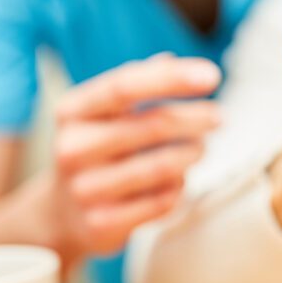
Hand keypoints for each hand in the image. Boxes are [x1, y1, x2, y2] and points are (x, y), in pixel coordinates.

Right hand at [50, 53, 219, 269]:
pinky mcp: (101, 223)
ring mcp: (84, 189)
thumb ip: (138, 83)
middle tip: (219, 117)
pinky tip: (178, 180)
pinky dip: (179, 187)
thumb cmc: (97, 148)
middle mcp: (72, 148)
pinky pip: (162, 201)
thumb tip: (171, 60)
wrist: (62, 213)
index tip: (212, 75)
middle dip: (196, 118)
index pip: (125, 85)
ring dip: (193, 153)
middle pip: (153, 125)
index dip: (172, 78)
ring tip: (201, 148)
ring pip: (162, 166)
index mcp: (72, 111)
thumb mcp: (105, 111)